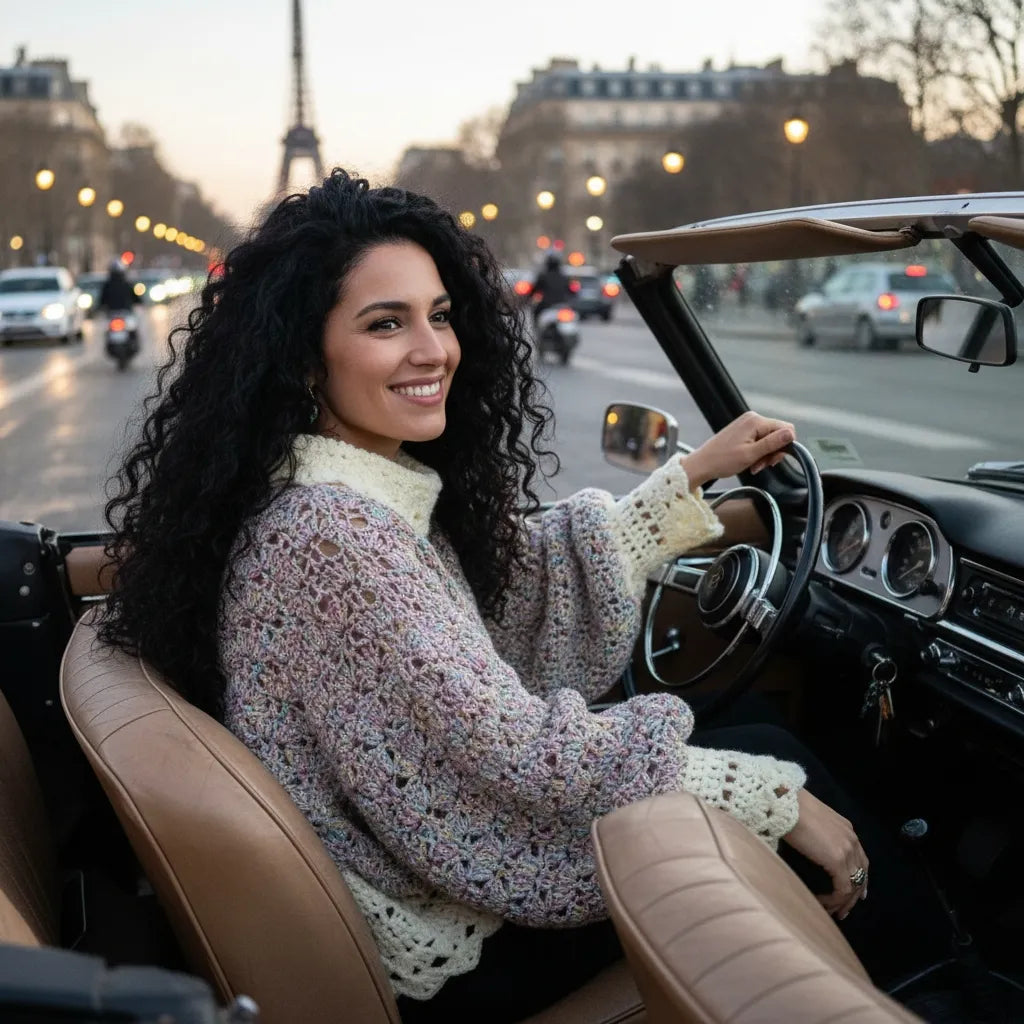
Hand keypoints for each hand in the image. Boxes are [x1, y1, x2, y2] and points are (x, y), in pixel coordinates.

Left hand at [679, 411, 795, 489]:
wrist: (702, 464)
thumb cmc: (722, 460)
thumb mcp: (751, 454)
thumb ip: (772, 443)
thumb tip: (791, 434)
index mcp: (755, 421)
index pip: (786, 429)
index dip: (785, 447)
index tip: (773, 461)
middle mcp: (752, 418)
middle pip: (778, 434)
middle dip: (773, 452)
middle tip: (761, 465)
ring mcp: (747, 424)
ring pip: (769, 439)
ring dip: (765, 455)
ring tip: (754, 466)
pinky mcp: (743, 431)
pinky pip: (759, 441)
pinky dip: (758, 453)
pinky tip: (750, 462)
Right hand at [782, 789, 868, 919]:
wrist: (786, 804)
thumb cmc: (791, 809)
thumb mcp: (813, 823)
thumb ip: (820, 836)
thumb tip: (814, 849)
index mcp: (847, 830)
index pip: (861, 860)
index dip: (859, 878)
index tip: (854, 894)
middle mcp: (852, 840)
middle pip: (861, 874)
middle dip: (854, 895)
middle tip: (844, 910)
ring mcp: (847, 851)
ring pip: (853, 885)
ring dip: (844, 902)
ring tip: (834, 912)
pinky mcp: (837, 861)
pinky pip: (842, 889)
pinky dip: (834, 899)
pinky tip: (823, 903)